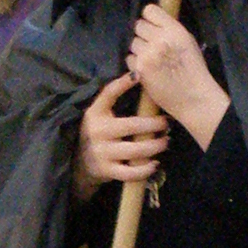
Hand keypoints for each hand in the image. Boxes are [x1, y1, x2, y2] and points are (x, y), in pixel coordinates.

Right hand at [74, 76, 169, 199]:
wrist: (80, 163)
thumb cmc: (99, 132)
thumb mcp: (99, 113)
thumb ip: (113, 98)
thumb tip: (139, 74)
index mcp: (95, 113)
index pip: (108, 94)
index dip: (122, 84)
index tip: (138, 75)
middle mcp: (97, 131)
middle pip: (132, 126)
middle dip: (155, 124)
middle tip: (167, 123)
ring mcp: (101, 152)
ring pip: (136, 150)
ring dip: (155, 146)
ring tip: (166, 142)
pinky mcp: (106, 170)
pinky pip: (131, 172)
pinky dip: (146, 169)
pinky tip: (155, 163)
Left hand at [126, 6, 226, 147]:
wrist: (194, 98)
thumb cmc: (193, 70)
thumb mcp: (188, 41)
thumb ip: (170, 29)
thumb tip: (153, 21)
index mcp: (174, 30)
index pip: (150, 10)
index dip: (149, 18)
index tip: (152, 26)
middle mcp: (160, 39)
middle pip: (138, 26)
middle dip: (144, 34)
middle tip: (152, 45)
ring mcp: (148, 54)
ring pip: (133, 42)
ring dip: (139, 49)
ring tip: (151, 59)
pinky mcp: (140, 69)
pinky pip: (129, 58)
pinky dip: (136, 63)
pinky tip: (147, 70)